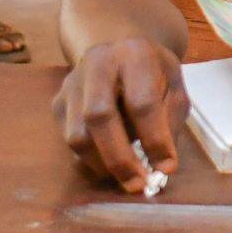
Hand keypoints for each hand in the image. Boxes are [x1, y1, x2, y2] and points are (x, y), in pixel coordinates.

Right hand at [52, 37, 187, 192]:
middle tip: (137, 184)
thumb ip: (170, 118)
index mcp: (134, 54)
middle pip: (99, 116)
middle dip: (119, 157)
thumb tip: (162, 164)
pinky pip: (69, 139)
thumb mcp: (174, 85)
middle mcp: (97, 63)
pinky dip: (91, 157)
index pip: (142, 102)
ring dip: (102, 163)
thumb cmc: (153, 71)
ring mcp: (72, 83)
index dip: (154, 138)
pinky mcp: (58, 102)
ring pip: (77, 133)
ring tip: (126, 176)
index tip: (166, 167)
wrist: (119, 48)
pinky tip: (110, 161)